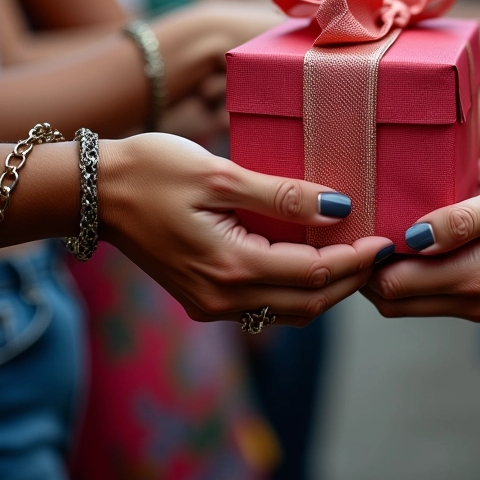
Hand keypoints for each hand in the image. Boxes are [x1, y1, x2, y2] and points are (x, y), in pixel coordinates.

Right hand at [100, 133, 393, 326]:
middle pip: (306, 302)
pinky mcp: (204, 297)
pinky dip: (296, 286)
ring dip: (326, 287)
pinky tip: (312, 258)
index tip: (384, 240)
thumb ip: (282, 196)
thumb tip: (339, 206)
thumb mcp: (221, 175)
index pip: (312, 273)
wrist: (94, 192)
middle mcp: (222, 297)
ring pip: (287, 308)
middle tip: (381, 252)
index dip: (354, 259)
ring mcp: (210, 303)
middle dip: (349, 280)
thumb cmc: (154, 171)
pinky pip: (264, 302)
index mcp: (229, 266)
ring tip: (356, 256)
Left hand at [363, 161, 479, 321]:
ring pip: (405, 301)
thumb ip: (461, 219)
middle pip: (391, 301)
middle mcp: (471, 300)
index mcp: (476, 277)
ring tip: (374, 229)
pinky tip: (403, 238)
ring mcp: (475, 302)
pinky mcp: (479, 295)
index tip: (358, 225)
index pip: (393, 285)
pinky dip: (406, 272)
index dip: (367, 261)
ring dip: (384, 273)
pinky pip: (426, 293)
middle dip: (366, 272)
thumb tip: (412, 236)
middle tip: (357, 227)